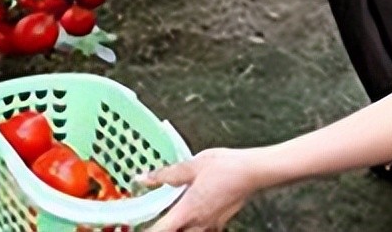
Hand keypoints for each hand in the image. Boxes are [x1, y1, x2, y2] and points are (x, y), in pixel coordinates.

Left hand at [139, 148, 263, 231]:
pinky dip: (193, 225)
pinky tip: (193, 213)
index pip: (162, 229)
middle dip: (165, 228)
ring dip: (180, 226)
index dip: (148, 230)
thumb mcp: (192, 166)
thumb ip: (166, 174)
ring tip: (174, 215)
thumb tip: (144, 178)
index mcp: (189, 210)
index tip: (137, 227)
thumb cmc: (227, 167)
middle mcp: (200, 222)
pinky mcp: (221, 222)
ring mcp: (212, 224)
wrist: (254, 171)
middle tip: (155, 219)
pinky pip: (202, 229)